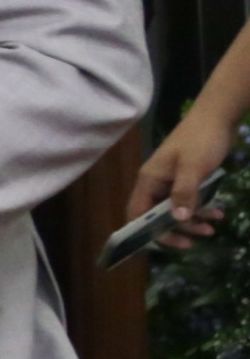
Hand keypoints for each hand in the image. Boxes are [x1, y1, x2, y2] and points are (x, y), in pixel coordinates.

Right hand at [131, 108, 238, 243]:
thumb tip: (178, 219)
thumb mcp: (193, 168)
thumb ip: (184, 193)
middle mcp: (156, 183)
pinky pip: (190, 200)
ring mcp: (172, 180)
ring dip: (193, 221)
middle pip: (157, 215)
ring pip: (176, 209)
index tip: (176, 242)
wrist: (218, 116)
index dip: (151, 232)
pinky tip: (218, 213)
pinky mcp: (187, 178)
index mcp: (149, 180)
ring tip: (213, 228)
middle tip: (198, 240)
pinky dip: (202, 209)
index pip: (139, 214)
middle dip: (178, 229)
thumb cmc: (201, 140)